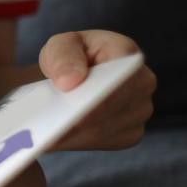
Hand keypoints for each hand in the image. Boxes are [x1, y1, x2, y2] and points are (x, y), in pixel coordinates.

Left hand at [40, 30, 155, 150]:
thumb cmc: (71, 54)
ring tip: (44, 134)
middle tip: (48, 129)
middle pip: (112, 109)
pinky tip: (54, 139)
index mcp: (127, 53)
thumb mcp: (60, 44)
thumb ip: (63, 56)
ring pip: (104, 130)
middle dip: (79, 120)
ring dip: (73, 134)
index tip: (78, 112)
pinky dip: (76, 141)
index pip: (120, 76)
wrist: (76, 71)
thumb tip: (70, 82)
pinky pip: (102, 142)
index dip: (101, 97)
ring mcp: (140, 111)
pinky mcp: (130, 132)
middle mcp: (142, 83)